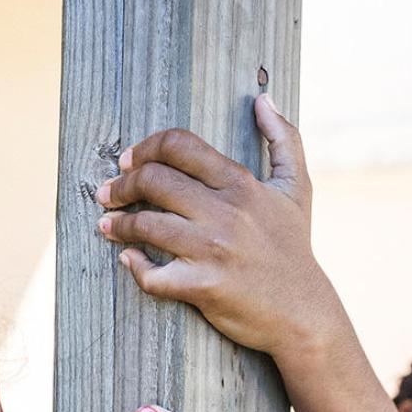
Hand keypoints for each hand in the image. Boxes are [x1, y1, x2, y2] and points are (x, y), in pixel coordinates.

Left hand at [97, 95, 348, 361]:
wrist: (303, 313)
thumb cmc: (295, 249)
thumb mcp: (297, 189)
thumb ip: (284, 139)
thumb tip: (264, 99)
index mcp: (241, 184)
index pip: (179, 146)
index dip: (144, 148)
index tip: (128, 162)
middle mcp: (225, 213)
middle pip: (153, 180)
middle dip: (121, 186)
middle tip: (107, 194)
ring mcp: (212, 250)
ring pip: (146, 225)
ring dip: (117, 225)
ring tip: (107, 226)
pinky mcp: (203, 287)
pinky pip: (153, 275)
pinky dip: (134, 266)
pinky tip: (129, 260)